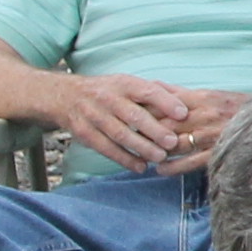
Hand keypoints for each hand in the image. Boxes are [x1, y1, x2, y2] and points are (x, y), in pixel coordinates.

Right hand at [58, 73, 207, 174]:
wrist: (66, 96)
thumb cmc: (109, 91)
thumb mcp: (128, 84)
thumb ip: (154, 92)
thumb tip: (186, 102)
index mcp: (124, 84)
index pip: (147, 91)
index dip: (165, 102)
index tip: (183, 113)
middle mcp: (108, 98)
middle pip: (134, 115)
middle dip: (155, 130)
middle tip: (173, 142)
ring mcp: (94, 116)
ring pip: (120, 134)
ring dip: (141, 147)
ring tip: (160, 158)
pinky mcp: (85, 133)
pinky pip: (106, 148)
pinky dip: (123, 159)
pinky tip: (140, 166)